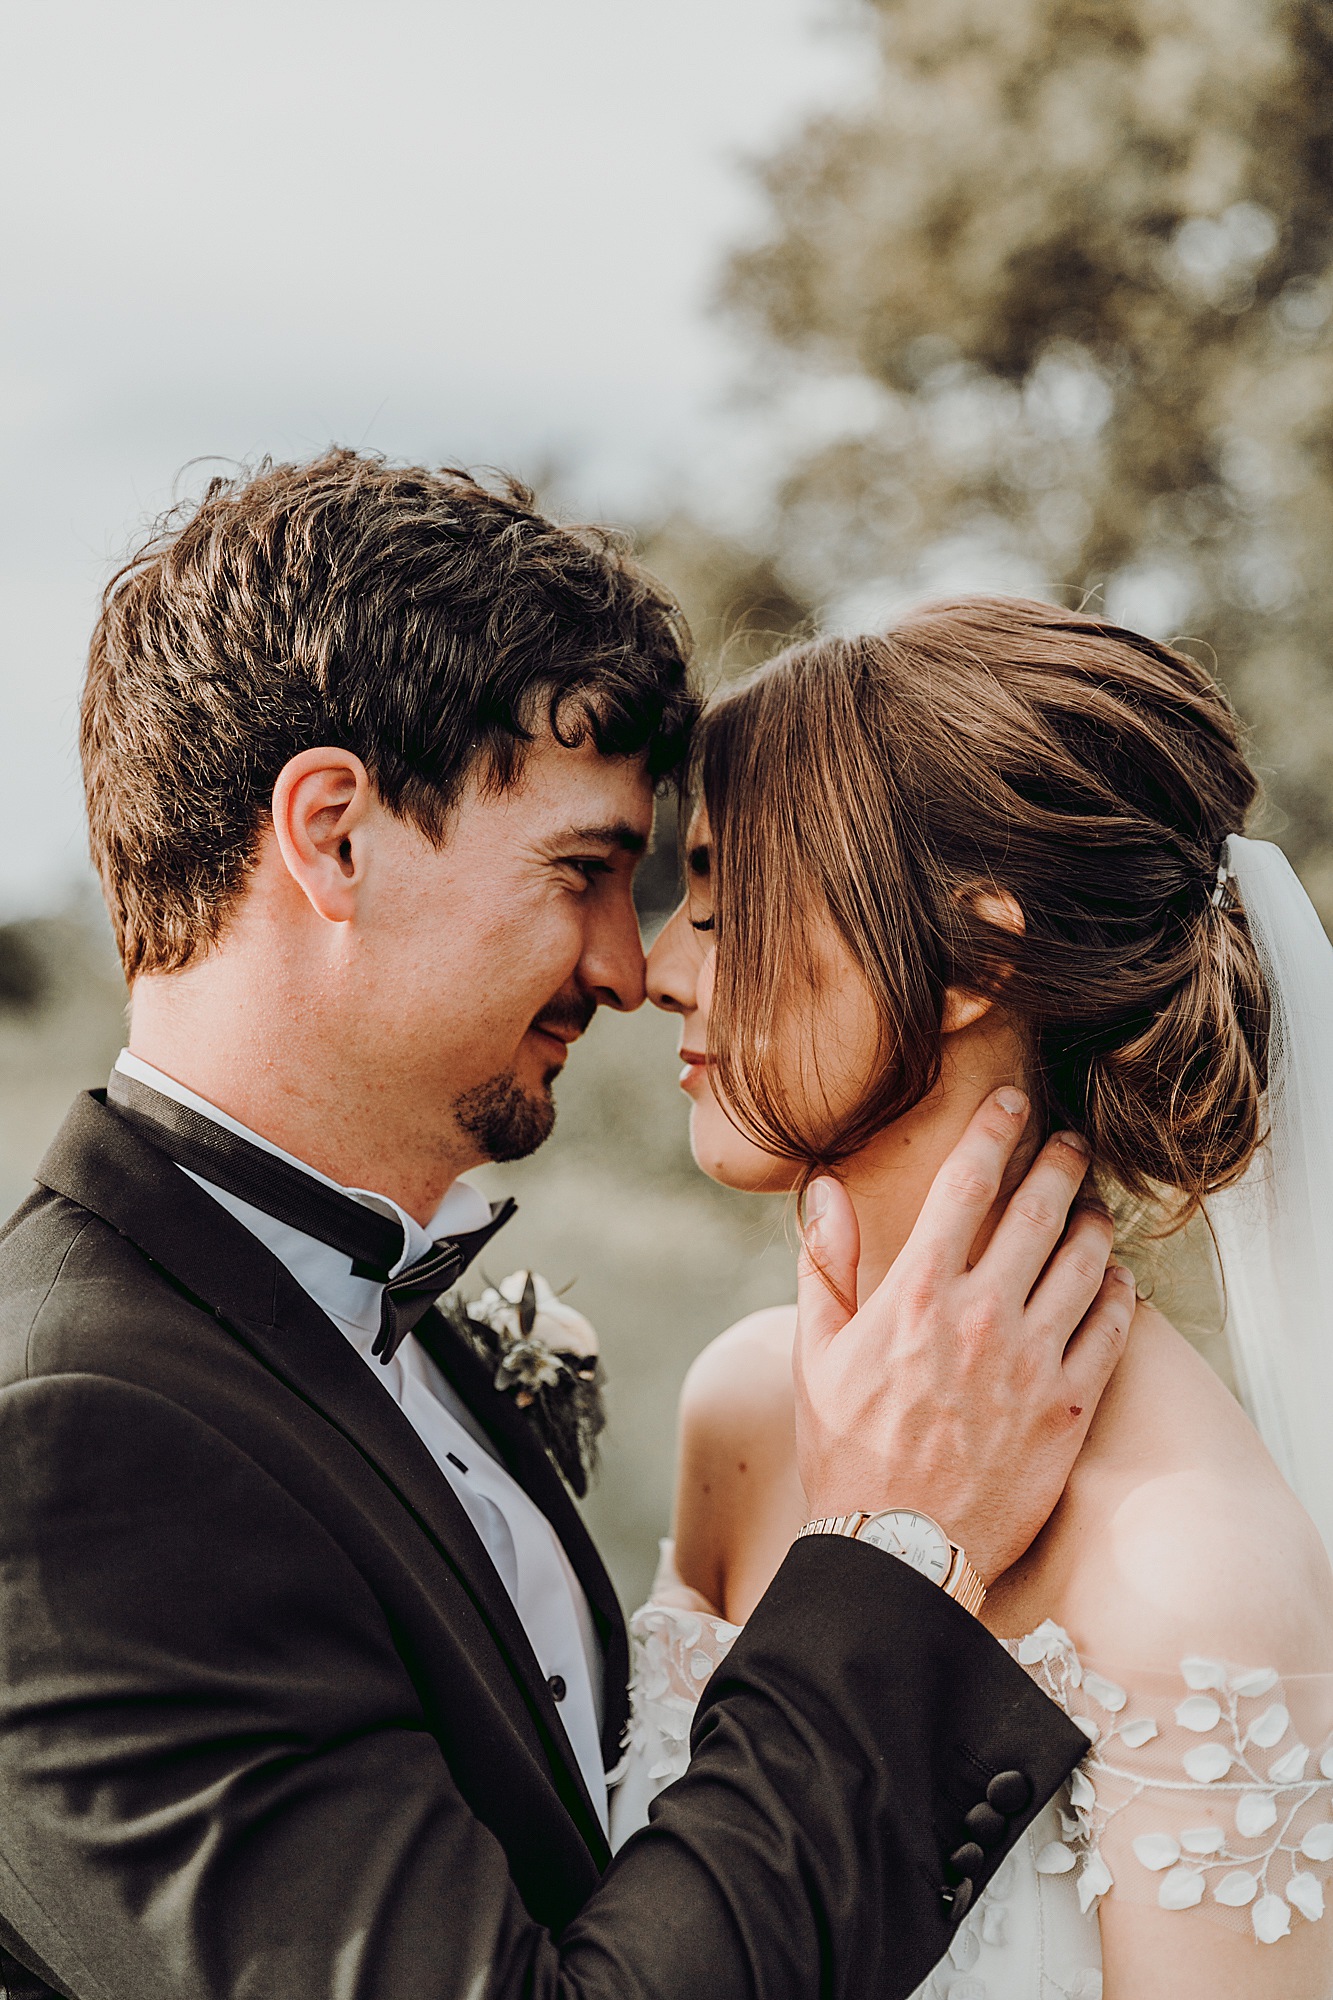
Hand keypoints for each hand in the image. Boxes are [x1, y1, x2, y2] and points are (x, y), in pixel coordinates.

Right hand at [792, 1087, 1135, 1584]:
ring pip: (1087, 1261)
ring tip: (1094, 1206)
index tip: (1012, 1102)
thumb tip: (824, 1190)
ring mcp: (1033, 1359)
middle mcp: (982, 1314)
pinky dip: (1121, 1291)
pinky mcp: (1070, 1405)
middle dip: (1062, 1161)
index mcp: (917, 1293)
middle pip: (1041, 1209)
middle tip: (1071, 1142)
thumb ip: (825, 1265)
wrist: (899, 1552)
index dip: (994, 1129)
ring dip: (1096, 1220)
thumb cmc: (848, 1453)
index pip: (967, 1183)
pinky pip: (1114, 1327)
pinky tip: (1116, 1279)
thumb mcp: (815, 1354)